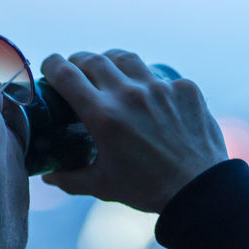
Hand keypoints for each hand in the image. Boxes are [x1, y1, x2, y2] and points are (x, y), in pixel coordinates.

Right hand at [37, 50, 227, 212]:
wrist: (199, 189)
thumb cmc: (147, 190)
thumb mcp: (102, 186)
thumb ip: (70, 178)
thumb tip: (49, 175)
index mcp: (103, 116)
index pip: (66, 73)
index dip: (52, 65)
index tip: (50, 67)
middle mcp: (129, 94)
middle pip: (93, 59)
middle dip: (78, 62)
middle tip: (76, 72)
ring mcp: (159, 88)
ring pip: (125, 58)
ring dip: (110, 62)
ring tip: (109, 73)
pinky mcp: (184, 88)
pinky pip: (158, 76)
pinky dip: (147, 82)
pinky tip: (147, 97)